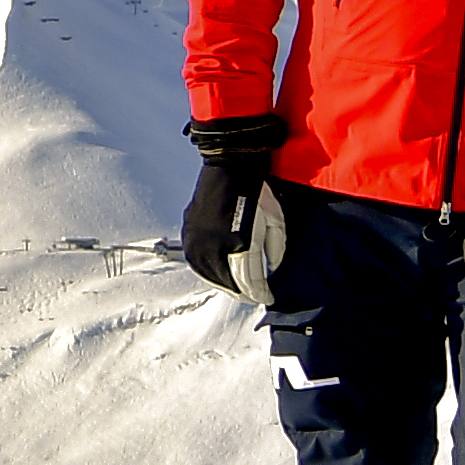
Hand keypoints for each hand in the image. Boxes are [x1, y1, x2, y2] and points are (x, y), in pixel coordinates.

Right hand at [177, 115, 284, 287]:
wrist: (229, 166)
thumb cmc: (256, 190)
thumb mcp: (274, 221)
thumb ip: (275, 250)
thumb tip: (271, 270)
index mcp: (238, 245)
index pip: (249, 282)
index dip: (259, 293)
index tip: (268, 298)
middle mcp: (213, 247)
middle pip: (228, 283)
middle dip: (243, 292)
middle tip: (254, 296)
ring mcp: (198, 240)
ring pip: (210, 275)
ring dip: (225, 284)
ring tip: (239, 289)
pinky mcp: (189, 233)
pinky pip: (197, 262)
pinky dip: (209, 272)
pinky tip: (219, 274)